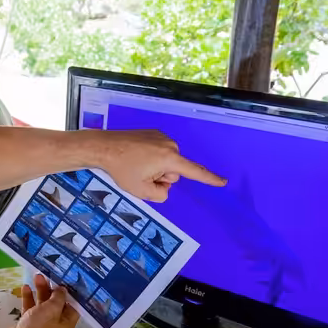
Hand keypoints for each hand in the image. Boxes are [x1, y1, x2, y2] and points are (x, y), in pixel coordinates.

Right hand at [3, 274, 78, 327]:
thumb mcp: (52, 309)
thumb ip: (59, 297)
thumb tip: (63, 290)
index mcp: (66, 323)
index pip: (72, 307)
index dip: (69, 294)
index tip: (64, 281)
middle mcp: (56, 324)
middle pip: (56, 304)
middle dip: (51, 289)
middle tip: (47, 275)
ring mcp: (41, 325)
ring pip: (42, 305)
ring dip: (40, 290)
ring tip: (36, 276)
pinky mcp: (29, 324)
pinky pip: (31, 308)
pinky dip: (29, 298)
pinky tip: (25, 287)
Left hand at [88, 130, 225, 201]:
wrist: (104, 147)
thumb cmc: (122, 169)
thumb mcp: (142, 191)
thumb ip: (161, 194)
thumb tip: (165, 186)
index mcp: (169, 159)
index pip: (194, 172)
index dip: (209, 179)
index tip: (223, 182)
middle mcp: (170, 145)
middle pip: (174, 171)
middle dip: (161, 176)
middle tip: (141, 174)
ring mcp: (162, 137)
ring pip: (167, 162)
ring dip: (155, 167)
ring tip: (136, 164)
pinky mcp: (153, 133)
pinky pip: (159, 152)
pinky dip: (150, 157)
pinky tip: (136, 156)